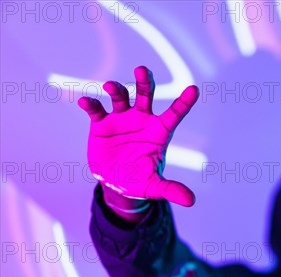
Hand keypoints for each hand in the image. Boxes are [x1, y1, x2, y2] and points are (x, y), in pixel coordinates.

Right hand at [79, 66, 198, 206]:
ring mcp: (121, 119)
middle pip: (145, 95)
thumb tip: (191, 201)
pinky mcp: (101, 124)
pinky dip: (91, 104)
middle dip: (145, 82)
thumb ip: (171, 189)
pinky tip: (86, 102)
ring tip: (112, 87)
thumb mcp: (155, 187)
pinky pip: (96, 110)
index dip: (184, 102)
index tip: (194, 90)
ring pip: (121, 97)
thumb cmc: (141, 181)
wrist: (116, 184)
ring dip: (116, 90)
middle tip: (142, 70)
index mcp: (159, 132)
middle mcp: (141, 120)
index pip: (175, 114)